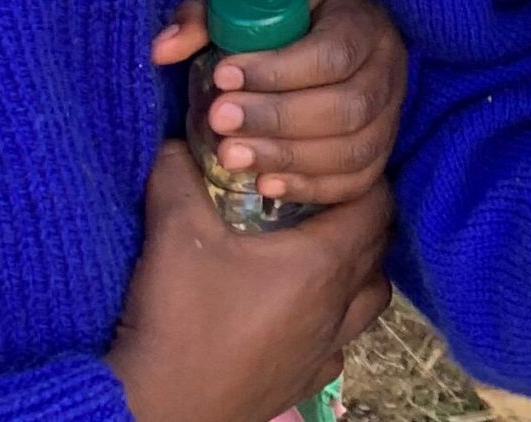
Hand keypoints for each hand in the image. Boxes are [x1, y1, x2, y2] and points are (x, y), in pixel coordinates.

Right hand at [107, 142, 391, 421]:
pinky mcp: (303, 385)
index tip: (333, 159)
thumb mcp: (174, 234)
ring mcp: (324, 350)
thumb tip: (180, 136)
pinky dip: (336, 322)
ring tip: (322, 251)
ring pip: (370, 299)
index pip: (376, 205)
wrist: (152, 411)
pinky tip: (303, 312)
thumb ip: (179, 173)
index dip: (362, 176)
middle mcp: (338, 307)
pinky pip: (341, 344)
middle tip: (325, 194)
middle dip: (362, 215)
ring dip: (358, 271)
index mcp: (322, 263)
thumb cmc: (175, 321)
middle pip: (378, 247)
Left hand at [153, 0, 406, 206]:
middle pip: (345, 106)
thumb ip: (205, 16)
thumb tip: (163, 50)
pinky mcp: (379, 154)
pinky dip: (309, 186)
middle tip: (218, 120)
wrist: (320, 44)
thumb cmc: (281, 21)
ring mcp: (389, 116)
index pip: (332, 53)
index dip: (278, 70)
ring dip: (286, 156)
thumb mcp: (245, 0)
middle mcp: (387, 69)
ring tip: (230, 157)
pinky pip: (354, 182)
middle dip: (276, 118)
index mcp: (362, 22)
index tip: (222, 75)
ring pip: (351, 149)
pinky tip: (265, 183)